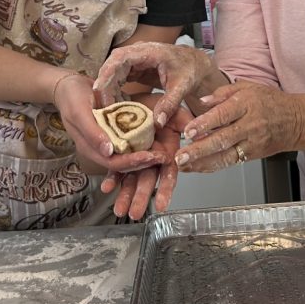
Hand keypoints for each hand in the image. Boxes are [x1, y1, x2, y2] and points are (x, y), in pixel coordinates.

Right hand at [54, 73, 165, 178]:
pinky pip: (129, 141)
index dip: (132, 163)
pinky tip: (156, 140)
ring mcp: (108, 141)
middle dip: (143, 163)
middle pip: (124, 163)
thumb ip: (92, 133)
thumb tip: (109, 152)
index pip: (114, 163)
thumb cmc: (72, 97)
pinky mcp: (114, 131)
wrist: (70, 85)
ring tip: (163, 152)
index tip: (151, 157)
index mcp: (90, 148)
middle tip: (164, 157)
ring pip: (128, 154)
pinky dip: (141, 143)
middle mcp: (101, 148)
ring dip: (145, 156)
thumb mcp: (79, 112)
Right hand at [93, 42, 215, 125]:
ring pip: (112, 74)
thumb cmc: (189, 70)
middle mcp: (137, 53)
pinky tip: (114, 109)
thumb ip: (169, 103)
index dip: (107, 72)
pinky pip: (117, 80)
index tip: (98, 88)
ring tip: (106, 111)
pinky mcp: (133, 70)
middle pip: (112, 66)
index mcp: (148, 51)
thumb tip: (157, 123)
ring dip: (108, 91)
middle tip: (100, 107)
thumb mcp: (182, 87)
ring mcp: (133, 61)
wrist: (194, 64)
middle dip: (104, 86)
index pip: (120, 57)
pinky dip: (115, 93)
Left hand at [101, 102, 191, 219]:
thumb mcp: (173, 106)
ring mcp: (135, 157)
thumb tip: (197, 132)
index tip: (163, 205)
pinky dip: (111, 178)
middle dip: (141, 197)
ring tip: (119, 210)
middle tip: (135, 213)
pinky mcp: (120, 153)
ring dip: (125, 194)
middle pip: (148, 179)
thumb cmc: (153, 100)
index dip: (166, 188)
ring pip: (131, 178)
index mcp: (167, 149)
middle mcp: (152, 156)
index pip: (169, 172)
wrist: (126, 90)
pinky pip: (115, 168)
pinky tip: (107, 186)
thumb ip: (184, 119)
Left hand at [175, 80, 304, 171]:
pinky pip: (231, 162)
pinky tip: (198, 168)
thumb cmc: (271, 101)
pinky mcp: (253, 155)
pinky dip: (213, 166)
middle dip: (199, 150)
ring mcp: (252, 142)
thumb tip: (202, 101)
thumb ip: (222, 93)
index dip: (205, 124)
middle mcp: (249, 125)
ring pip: (226, 156)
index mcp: (246, 104)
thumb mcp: (248, 87)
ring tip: (185, 165)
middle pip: (222, 139)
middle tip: (181, 155)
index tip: (188, 130)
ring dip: (203, 163)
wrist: (297, 120)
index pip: (223, 115)